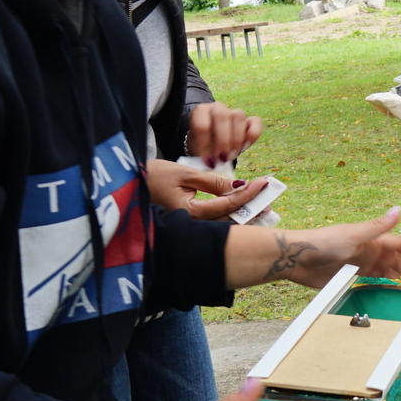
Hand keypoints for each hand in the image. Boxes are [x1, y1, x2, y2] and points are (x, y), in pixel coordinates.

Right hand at [144, 159, 270, 218]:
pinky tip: (242, 210)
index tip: (263, 182)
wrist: (131, 184)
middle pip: (229, 220)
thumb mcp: (185, 173)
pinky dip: (230, 216)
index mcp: (190, 213)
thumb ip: (213, 182)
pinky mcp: (189, 224)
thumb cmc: (154, 175)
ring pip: (223, 224)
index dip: (247, 193)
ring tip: (262, 206)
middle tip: (270, 199)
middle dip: (251, 209)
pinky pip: (214, 223)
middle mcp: (191, 225)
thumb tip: (238, 185)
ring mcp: (190, 227)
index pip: (227, 204)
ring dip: (243, 215)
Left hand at [186, 101, 263, 166]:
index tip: (207, 160)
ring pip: (238, 116)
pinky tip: (244, 148)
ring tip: (231, 156)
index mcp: (201, 112)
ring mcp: (235, 112)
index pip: (202, 124)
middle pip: (221, 116)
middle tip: (222, 159)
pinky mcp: (250, 119)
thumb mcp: (197, 149)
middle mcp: (218, 108)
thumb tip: (210, 164)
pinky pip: (256, 122)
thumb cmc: (203, 147)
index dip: (204, 144)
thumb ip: (202, 154)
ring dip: (236, 139)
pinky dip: (252, 136)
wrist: (213, 144)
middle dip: (222, 141)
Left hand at [230, 207, 400, 288]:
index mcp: (373, 241)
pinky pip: (372, 286)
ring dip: (400, 284)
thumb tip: (399, 210)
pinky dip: (383, 291)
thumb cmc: (324, 242)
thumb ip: (378, 226)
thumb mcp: (354, 234)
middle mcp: (370, 253)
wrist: (296, 258)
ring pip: (387, 276)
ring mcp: (360, 268)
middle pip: (397, 264)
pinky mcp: (350, 280)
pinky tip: (391, 300)